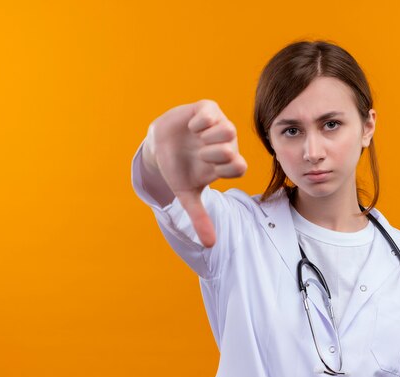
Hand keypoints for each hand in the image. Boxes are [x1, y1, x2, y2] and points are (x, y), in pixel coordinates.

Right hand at [143, 99, 246, 246]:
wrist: (160, 145)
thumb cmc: (178, 169)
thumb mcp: (187, 194)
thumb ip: (200, 217)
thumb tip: (210, 245)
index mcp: (226, 163)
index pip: (239, 168)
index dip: (222, 170)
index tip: (207, 169)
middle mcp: (227, 144)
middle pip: (231, 151)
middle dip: (210, 155)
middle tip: (198, 153)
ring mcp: (218, 125)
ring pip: (227, 130)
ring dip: (207, 139)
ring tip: (195, 139)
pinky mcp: (207, 109)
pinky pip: (211, 113)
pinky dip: (199, 122)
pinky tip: (191, 127)